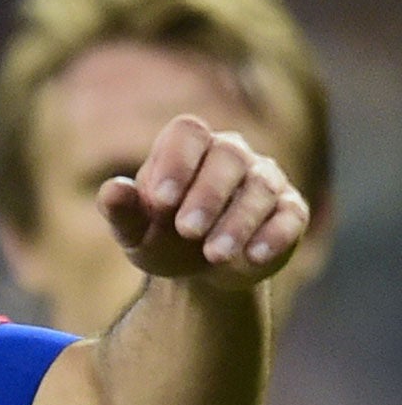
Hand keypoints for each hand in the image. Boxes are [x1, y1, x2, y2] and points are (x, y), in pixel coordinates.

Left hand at [97, 114, 308, 289]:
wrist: (200, 272)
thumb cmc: (161, 238)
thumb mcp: (135, 231)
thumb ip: (121, 210)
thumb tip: (113, 190)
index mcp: (188, 148)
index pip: (188, 133)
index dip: (176, 161)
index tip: (160, 201)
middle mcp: (231, 154)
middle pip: (229, 156)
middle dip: (207, 195)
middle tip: (186, 231)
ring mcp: (265, 180)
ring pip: (261, 187)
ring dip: (237, 221)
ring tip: (214, 255)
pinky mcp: (290, 211)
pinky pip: (291, 214)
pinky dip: (275, 234)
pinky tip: (254, 257)